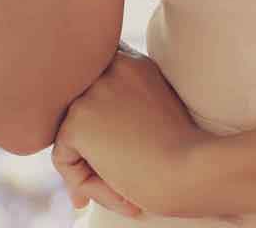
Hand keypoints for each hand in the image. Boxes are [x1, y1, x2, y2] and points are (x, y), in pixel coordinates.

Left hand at [52, 44, 210, 217]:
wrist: (190, 169)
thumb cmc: (184, 152)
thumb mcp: (156, 114)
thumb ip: (126, 107)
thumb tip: (87, 132)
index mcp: (133, 62)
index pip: (97, 75)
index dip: (98, 110)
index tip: (116, 144)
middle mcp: (110, 67)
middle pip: (79, 108)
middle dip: (87, 144)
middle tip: (114, 176)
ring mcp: (92, 91)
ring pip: (69, 136)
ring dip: (90, 168)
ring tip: (124, 191)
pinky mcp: (77, 120)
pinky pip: (64, 159)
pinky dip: (84, 184)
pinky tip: (120, 193)